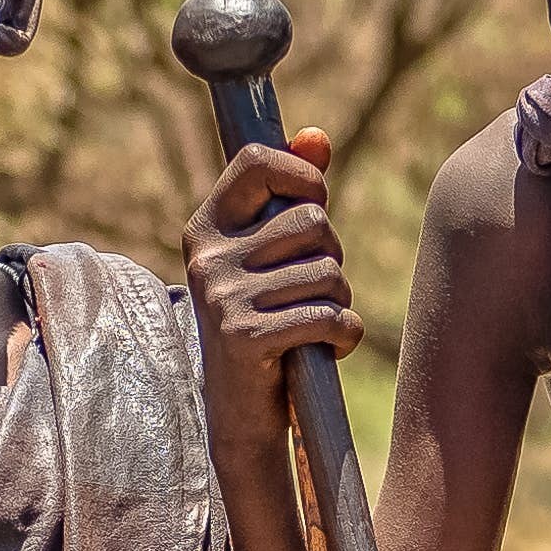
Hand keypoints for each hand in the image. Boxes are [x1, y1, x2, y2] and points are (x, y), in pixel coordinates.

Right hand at [191, 137, 364, 391]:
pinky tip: (322, 350)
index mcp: (207, 228)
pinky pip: (329, 317)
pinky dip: (343, 336)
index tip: (314, 204)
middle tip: (312, 290)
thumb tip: (317, 137)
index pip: (256, 161)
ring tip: (314, 324)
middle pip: (312, 222)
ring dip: (340, 302)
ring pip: (329, 273)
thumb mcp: (269, 256)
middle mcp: (208, 258)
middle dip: (332, 258)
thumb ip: (291, 193)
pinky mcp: (246, 338)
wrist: (241, 414)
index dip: (301, 176)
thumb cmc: (264, 323)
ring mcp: (223, 298)